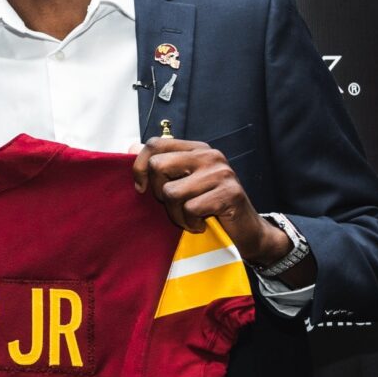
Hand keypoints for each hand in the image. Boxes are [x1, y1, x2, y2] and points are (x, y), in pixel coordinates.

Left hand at [130, 137, 289, 265]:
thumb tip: (130, 148)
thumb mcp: (182, 184)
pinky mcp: (229, 194)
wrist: (247, 233)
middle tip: (176, 205)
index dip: (140, 166)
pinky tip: (201, 225)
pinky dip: (190, 223)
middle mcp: (209, 155)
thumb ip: (159, 166)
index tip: (141, 188)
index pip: (155, 143)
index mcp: (196, 148)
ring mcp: (221, 173)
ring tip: (189, 218)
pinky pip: (190, 209)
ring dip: (176, 214)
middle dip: (160, 193)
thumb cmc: (209, 208)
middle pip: (158, 166)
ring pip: (172, 192)